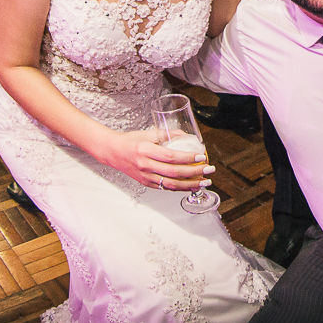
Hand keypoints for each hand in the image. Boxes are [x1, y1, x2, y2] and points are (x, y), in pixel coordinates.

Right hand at [97, 129, 214, 190]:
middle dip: (194, 172)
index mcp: (145, 151)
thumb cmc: (130, 141)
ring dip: (190, 185)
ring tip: (204, 182)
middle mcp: (145, 166)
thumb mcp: (149, 133)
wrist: (112, 152)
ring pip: (171, 184)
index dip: (187, 158)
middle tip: (209, 169)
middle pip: (174, 172)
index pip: (170, 157)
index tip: (201, 156)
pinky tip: (191, 186)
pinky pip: (165, 188)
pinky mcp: (145, 183)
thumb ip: (168, 134)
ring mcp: (145, 177)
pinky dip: (180, 188)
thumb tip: (187, 135)